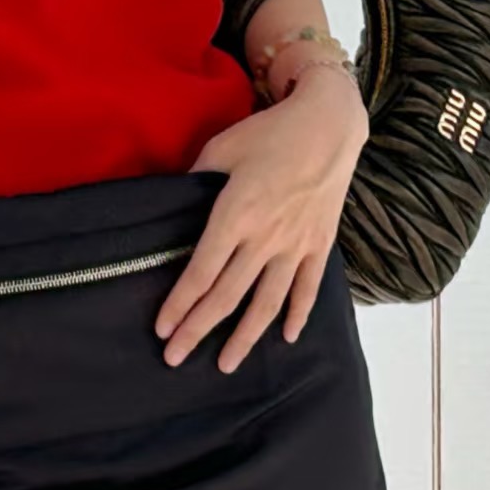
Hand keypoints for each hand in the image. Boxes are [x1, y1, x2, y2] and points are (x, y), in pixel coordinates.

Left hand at [154, 67, 368, 370]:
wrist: (328, 124)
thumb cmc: (268, 133)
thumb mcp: (220, 148)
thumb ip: (195, 181)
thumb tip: (173, 203)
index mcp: (235, 213)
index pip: (201, 271)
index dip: (179, 303)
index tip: (162, 328)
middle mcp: (265, 236)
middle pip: (228, 295)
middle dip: (198, 330)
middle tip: (174, 358)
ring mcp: (296, 244)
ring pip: (267, 302)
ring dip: (245, 337)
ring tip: (225, 365)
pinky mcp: (320, 244)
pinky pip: (307, 288)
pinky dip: (297, 315)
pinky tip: (284, 337)